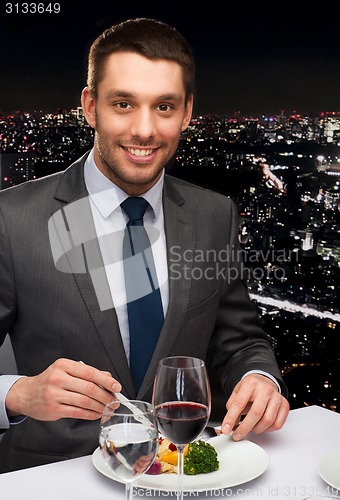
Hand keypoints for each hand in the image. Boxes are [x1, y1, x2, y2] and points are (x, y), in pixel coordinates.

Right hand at [5, 358, 121, 420]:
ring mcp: (55, 394)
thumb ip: (86, 373)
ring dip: (100, 407)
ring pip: (85, 401)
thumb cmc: (49, 381)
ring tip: (107, 409)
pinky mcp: (54, 409)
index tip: (116, 387)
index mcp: (64, 365)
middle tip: (114, 401)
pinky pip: (77, 412)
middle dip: (106, 396)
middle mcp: (58, 378)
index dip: (106, 380)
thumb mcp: (66, 370)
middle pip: (89, 388)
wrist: (26, 394)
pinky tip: (96, 414)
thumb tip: (108, 378)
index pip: (90, 372)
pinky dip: (90, 414)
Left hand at [221, 374, 288, 440]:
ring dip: (256, 429)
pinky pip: (277, 424)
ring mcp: (276, 397)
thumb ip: (232, 407)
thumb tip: (229, 425)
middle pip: (255, 413)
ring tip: (250, 428)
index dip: (231, 418)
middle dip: (244, 428)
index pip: (239, 403)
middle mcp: (265, 389)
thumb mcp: (237, 392)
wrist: (264, 381)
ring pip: (267, 420)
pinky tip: (261, 426)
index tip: (226, 429)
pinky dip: (268, 429)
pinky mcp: (284, 405)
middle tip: (237, 435)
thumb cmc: (250, 388)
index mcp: (250, 383)